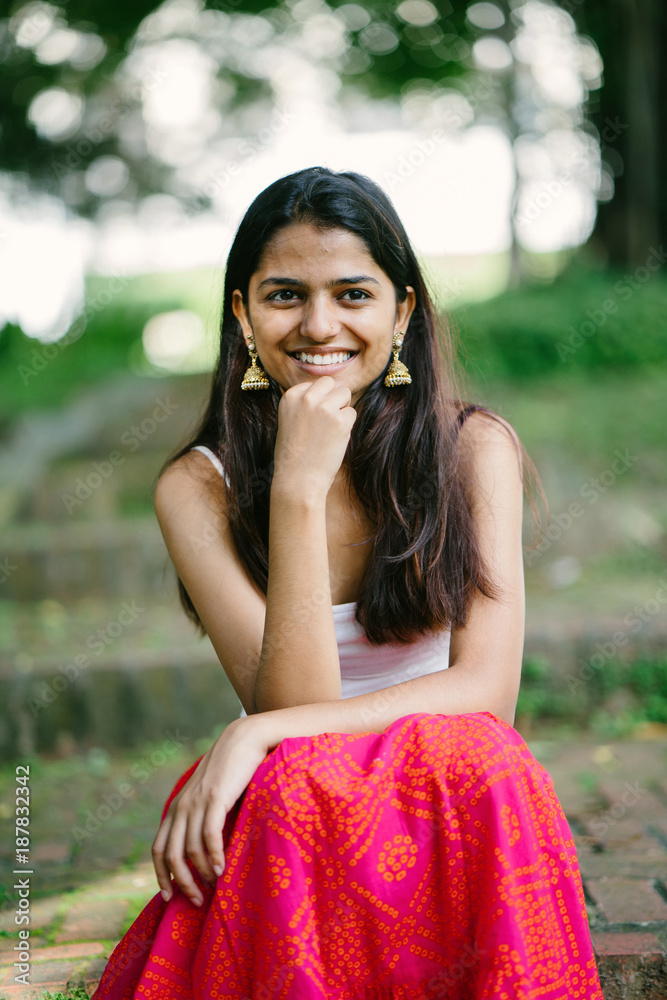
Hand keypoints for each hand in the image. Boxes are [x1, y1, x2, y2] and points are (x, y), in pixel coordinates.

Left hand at [151, 718, 271, 906]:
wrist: (243, 740)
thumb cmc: (231, 771)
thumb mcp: (209, 795)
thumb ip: (202, 816)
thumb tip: (204, 847)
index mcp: (177, 807)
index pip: (159, 848)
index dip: (161, 875)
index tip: (169, 897)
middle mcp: (181, 807)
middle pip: (172, 855)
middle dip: (181, 883)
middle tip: (195, 901)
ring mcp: (196, 802)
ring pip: (191, 849)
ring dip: (201, 874)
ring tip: (214, 887)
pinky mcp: (215, 798)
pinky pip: (210, 836)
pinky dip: (214, 857)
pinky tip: (222, 869)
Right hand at [272, 375, 356, 496]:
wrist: (297, 480)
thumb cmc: (295, 454)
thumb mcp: (291, 419)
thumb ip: (306, 402)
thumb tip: (331, 389)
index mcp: (290, 395)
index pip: (315, 383)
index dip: (318, 400)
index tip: (311, 420)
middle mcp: (306, 397)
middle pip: (331, 383)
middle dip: (333, 398)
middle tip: (325, 422)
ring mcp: (324, 407)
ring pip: (345, 393)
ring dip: (341, 410)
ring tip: (328, 431)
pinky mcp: (340, 420)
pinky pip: (352, 413)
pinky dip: (347, 426)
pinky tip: (333, 440)